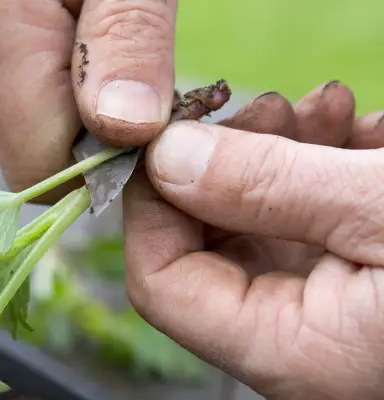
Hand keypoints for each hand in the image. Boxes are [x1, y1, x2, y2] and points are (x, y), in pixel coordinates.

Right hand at [0, 0, 178, 202]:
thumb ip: (128, 42)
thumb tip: (125, 131)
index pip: (36, 164)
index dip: (100, 166)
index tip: (153, 133)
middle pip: (24, 155)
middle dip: (89, 143)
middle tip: (139, 90)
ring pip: (16, 134)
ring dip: (73, 120)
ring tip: (108, 60)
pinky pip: (8, 104)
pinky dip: (51, 99)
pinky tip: (78, 55)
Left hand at [124, 81, 383, 399]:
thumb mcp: (377, 211)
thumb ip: (266, 187)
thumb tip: (169, 159)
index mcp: (288, 350)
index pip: (162, 283)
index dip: (152, 203)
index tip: (170, 135)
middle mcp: (294, 338)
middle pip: (205, 245)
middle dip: (224, 163)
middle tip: (264, 106)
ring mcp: (320, 306)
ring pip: (254, 222)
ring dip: (278, 153)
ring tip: (321, 108)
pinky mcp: (346, 277)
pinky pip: (301, 221)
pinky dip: (315, 168)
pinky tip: (349, 133)